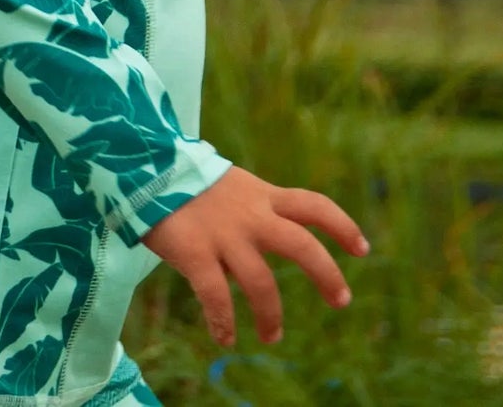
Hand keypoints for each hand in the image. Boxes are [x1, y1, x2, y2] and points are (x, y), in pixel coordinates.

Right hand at [141, 166, 368, 347]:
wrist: (141, 165)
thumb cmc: (183, 180)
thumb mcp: (228, 187)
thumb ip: (249, 214)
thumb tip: (259, 254)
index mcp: (261, 196)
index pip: (314, 207)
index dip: (342, 227)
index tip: (361, 249)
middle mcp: (250, 216)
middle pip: (303, 246)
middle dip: (327, 276)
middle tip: (341, 300)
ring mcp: (224, 235)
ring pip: (261, 283)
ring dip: (271, 316)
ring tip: (271, 336)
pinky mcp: (194, 252)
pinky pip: (216, 297)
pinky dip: (224, 322)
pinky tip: (226, 338)